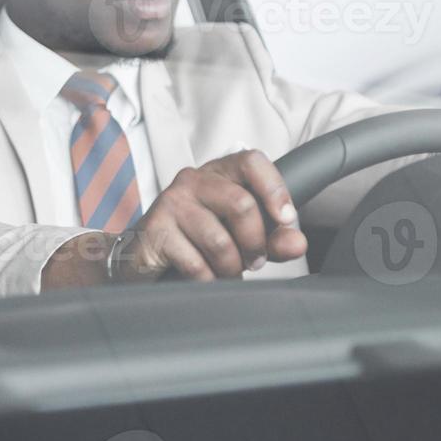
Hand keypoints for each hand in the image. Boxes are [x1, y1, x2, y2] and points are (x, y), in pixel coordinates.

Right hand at [119, 149, 306, 282]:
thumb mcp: (242, 237)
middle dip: (255, 243)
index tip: (285, 219)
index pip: (251, 161)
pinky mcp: (155, 228)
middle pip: (242, 205)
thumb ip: (273, 239)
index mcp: (218, 173)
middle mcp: (192, 180)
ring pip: (220, 240)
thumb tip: (297, 243)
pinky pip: (196, 263)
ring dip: (231, 267)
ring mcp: (171, 202)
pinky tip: (204, 278)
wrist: (144, 256)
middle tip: (253, 261)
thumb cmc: (197, 241)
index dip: (274, 189)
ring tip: (227, 272)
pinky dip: (208, 279)